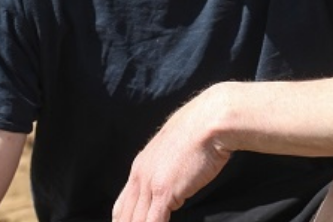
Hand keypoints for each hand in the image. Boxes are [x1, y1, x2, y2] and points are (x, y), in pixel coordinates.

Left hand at [112, 86, 232, 221]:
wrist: (210, 120)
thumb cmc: (201, 134)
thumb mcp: (176, 152)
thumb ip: (169, 170)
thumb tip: (175, 186)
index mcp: (140, 167)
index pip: (122, 205)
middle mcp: (139, 175)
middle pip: (123, 217)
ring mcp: (150, 183)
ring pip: (134, 221)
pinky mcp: (164, 190)